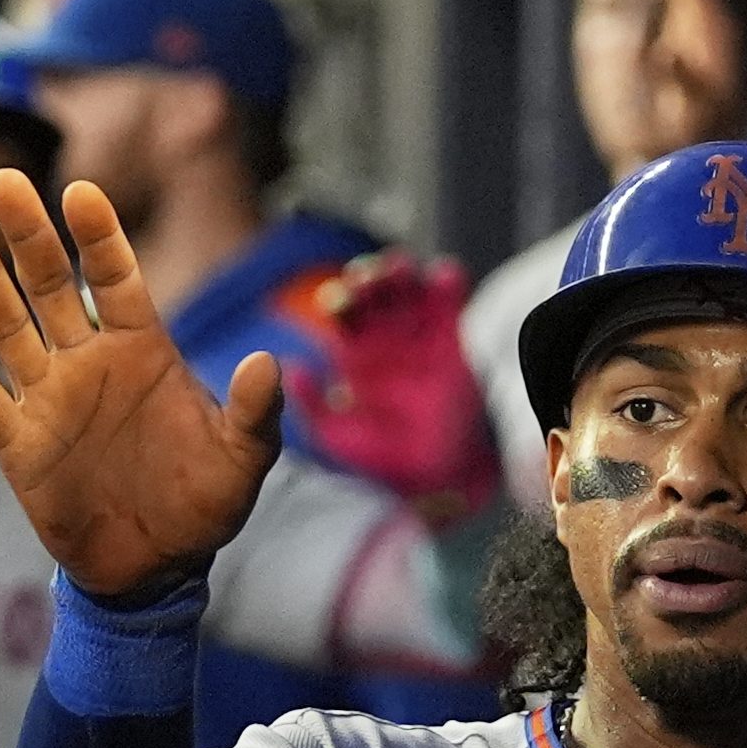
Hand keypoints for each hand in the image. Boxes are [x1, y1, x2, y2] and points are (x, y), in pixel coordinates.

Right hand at [0, 171, 284, 595]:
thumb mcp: (242, 462)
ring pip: (6, 327)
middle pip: (50, 285)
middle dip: (28, 234)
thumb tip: (269, 363)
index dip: (99, 238)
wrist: (155, 570)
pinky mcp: (19, 445)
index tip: (81, 193)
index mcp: (142, 351)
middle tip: (3, 179)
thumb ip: (255, 413)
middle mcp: (89, 362)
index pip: (116, 278)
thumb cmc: (203, 507)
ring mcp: (48, 399)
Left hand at [290, 251, 497, 509]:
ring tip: (397, 269)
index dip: (340, 301)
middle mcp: (389, 337)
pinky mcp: (455, 339)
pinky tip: (440, 275)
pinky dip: (447, 282)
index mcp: (359, 353)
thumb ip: (311, 406)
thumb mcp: (339, 436)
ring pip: (409, 288)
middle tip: (365, 280)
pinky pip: (450, 301)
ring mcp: (422, 335)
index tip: (336, 303)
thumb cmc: (388, 459)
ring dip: (402, 272)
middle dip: (369, 280)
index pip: (345, 314)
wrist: (440, 477)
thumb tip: (291, 368)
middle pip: (375, 293)